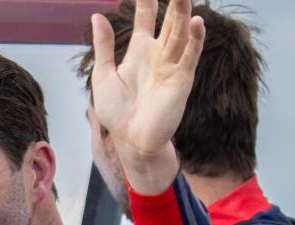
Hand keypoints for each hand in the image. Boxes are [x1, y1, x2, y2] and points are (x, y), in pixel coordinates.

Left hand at [89, 0, 204, 193]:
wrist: (131, 141)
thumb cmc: (117, 112)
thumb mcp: (103, 75)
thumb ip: (104, 46)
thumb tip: (97, 16)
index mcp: (139, 51)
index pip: (145, 18)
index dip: (146, 1)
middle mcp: (158, 54)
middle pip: (168, 20)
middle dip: (172, 1)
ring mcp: (171, 66)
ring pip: (180, 33)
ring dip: (183, 13)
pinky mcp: (181, 80)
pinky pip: (189, 57)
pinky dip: (195, 40)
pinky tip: (197, 22)